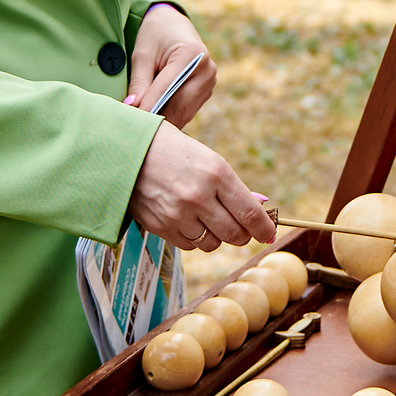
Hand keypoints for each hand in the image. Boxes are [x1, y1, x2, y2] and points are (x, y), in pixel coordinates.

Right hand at [128, 124, 274, 250]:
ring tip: (208, 219)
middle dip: (243, 234)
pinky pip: (189, 246)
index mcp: (216, 173)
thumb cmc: (174, 151)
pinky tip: (188, 220)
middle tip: (241, 228)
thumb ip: (234, 189)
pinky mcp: (160, 226)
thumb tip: (260, 211)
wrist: (127, 149)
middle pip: (235, 234)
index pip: (250, 214)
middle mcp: (198, 196)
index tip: (268, 232)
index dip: (264, 228)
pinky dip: (194, 238)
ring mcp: (177, 214)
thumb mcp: (209, 160)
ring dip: (216, 236)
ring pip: (212, 243)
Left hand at [130, 4, 216, 129]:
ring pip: (185, 111)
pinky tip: (156, 120)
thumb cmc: (155, 37)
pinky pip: (188, 110)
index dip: (149, 105)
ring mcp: (210, 81)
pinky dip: (172, 116)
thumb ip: (139, 82)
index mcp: (192, 54)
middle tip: (136, 130)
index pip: (168, 87)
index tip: (133, 121)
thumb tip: (131, 108)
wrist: (172, 25)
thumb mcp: (143, 55)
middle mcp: (207, 68)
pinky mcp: (207, 91)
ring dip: (166, 120)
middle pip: (181, 103)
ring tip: (144, 128)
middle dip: (159, 117)